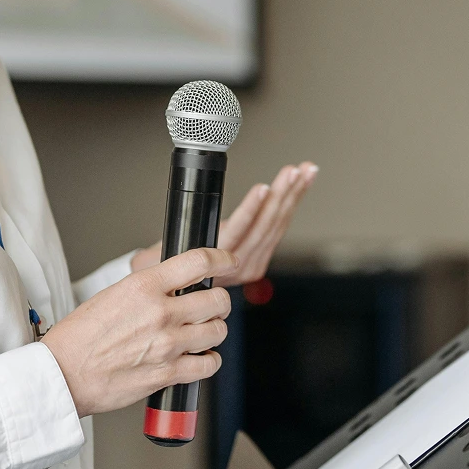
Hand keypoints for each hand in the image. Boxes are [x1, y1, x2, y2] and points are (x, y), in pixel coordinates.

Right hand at [42, 248, 238, 416]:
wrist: (61, 375)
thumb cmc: (80, 337)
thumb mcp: (114, 294)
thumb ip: (150, 288)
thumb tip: (179, 284)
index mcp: (145, 286)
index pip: (199, 262)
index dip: (222, 259)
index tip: (229, 262)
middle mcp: (160, 313)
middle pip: (218, 299)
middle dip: (219, 302)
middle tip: (212, 306)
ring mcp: (167, 344)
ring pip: (218, 331)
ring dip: (215, 331)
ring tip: (203, 332)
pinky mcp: (168, 373)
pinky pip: (209, 364)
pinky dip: (209, 361)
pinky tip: (199, 357)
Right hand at [130, 161, 317, 283]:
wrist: (175, 297)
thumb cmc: (166, 271)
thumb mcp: (163, 259)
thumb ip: (178, 248)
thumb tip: (177, 239)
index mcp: (219, 263)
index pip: (239, 232)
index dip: (253, 209)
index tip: (264, 188)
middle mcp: (241, 264)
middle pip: (266, 224)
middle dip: (283, 193)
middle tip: (294, 171)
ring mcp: (254, 261)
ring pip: (277, 224)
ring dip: (294, 195)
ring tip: (305, 171)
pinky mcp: (261, 255)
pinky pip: (279, 226)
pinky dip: (291, 202)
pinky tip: (301, 185)